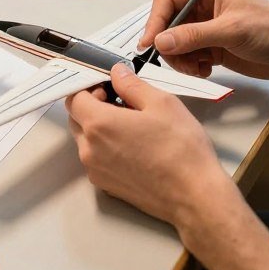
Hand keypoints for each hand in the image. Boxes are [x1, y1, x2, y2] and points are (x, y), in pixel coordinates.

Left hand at [65, 63, 227, 229]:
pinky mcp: (105, 186)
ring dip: (100, 128)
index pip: (75, 98)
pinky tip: (134, 146)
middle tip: (123, 103)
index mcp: (99, 124)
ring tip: (132, 126)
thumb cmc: (181, 150)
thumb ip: (132, 84)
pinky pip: (96, 159)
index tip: (109, 87)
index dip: (90, 87)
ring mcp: (96, 170)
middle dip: (93, 106)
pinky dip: (106, 149)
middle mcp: (90, 149)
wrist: (194, 196)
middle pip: (77, 119)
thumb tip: (117, 73)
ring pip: (85, 140)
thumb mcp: (161, 103)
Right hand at [140, 0, 268, 80]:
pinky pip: (187, 56)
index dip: (155, 21)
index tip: (149, 44)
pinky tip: (206, 71)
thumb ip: (194, 36)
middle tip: (179, 62)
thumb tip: (160, 41)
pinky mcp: (212, 47)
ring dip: (180, 59)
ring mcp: (206, 28)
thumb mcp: (231, 30)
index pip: (167, 0)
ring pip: (175, 43)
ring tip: (198, 68)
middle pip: (167, 24)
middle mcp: (202, 6)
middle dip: (169, 45)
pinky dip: (190, 66)